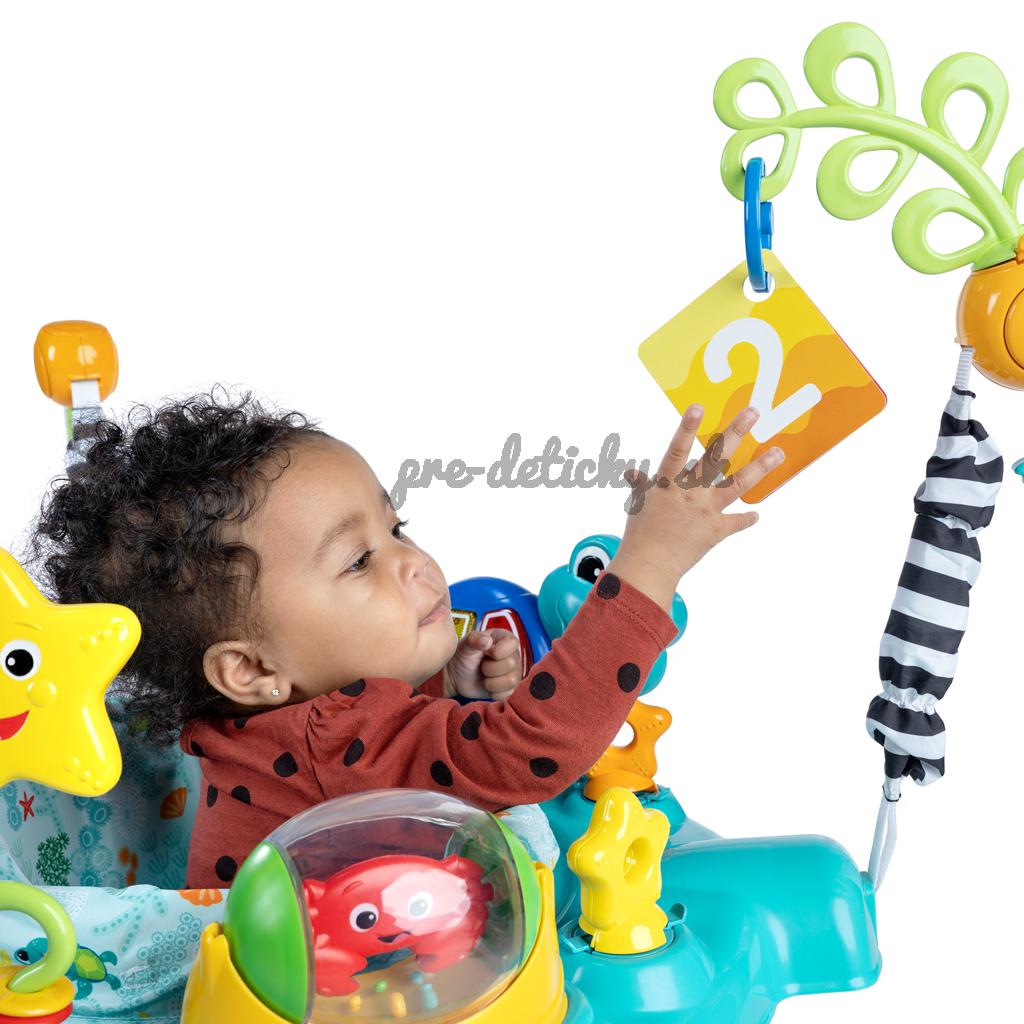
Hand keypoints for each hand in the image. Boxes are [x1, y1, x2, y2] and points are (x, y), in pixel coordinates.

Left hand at [444, 628, 521, 700]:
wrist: (457, 676)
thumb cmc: (464, 655)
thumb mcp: (466, 644)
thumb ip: (475, 639)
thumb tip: (487, 641)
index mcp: (505, 640)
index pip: (512, 644)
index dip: (497, 651)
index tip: (485, 652)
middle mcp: (514, 655)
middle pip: (510, 664)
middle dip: (489, 668)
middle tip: (481, 666)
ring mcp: (514, 673)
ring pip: (511, 680)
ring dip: (491, 681)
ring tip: (483, 675)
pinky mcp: (510, 689)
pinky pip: (507, 694)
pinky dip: (492, 691)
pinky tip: (486, 685)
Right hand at [608, 405, 783, 610]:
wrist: (650, 565)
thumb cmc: (640, 534)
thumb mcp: (637, 504)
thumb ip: (640, 485)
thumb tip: (632, 472)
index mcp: (668, 483)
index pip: (678, 449)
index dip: (687, 428)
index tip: (698, 407)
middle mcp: (690, 492)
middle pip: (716, 457)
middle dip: (735, 432)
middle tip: (753, 412)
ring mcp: (706, 510)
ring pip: (737, 483)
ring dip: (760, 467)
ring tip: (778, 452)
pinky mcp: (716, 530)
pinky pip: (737, 522)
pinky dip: (746, 519)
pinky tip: (756, 515)